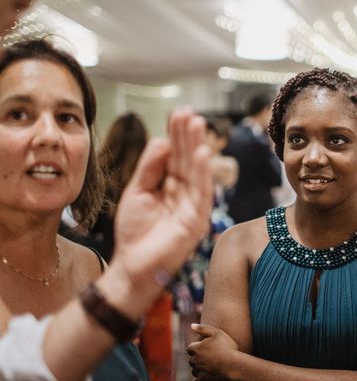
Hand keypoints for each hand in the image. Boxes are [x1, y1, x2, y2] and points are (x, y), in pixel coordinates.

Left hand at [110, 108, 212, 293]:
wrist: (131, 267)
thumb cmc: (134, 232)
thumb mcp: (137, 191)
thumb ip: (149, 167)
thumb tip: (162, 140)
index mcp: (171, 184)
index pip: (176, 155)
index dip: (177, 135)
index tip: (178, 113)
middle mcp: (185, 192)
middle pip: (187, 159)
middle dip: (188, 135)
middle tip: (189, 113)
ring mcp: (193, 206)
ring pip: (197, 171)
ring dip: (197, 147)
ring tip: (197, 124)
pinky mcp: (196, 221)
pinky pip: (201, 193)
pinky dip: (202, 172)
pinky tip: (201, 153)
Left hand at [187, 323, 238, 380]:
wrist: (234, 365)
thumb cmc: (227, 348)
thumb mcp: (217, 333)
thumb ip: (203, 328)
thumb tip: (191, 325)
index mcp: (196, 348)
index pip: (191, 348)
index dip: (199, 348)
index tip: (208, 349)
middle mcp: (194, 360)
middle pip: (192, 360)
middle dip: (199, 359)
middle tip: (212, 358)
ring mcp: (197, 372)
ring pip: (195, 371)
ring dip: (201, 370)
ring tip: (214, 367)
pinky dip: (202, 380)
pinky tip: (211, 377)